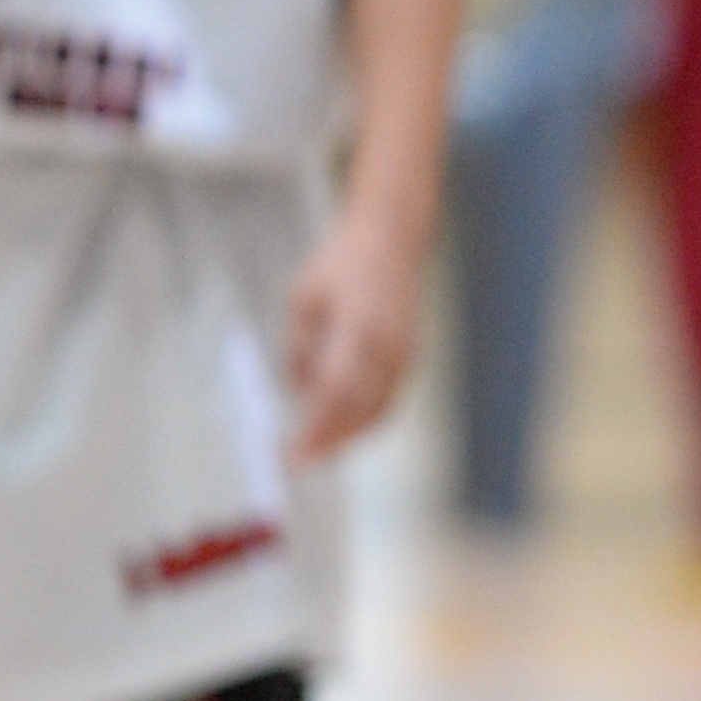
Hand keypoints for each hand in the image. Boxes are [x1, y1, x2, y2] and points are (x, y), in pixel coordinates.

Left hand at [285, 203, 423, 458]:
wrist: (391, 237)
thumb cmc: (340, 263)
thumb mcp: (303, 297)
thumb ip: (300, 347)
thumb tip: (297, 392)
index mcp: (358, 328)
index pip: (335, 394)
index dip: (314, 430)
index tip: (290, 454)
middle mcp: (387, 346)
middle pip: (359, 412)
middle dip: (328, 443)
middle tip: (298, 463)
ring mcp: (405, 353)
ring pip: (378, 412)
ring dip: (347, 437)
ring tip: (316, 451)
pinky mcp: (411, 356)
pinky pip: (388, 399)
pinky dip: (365, 421)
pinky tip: (342, 429)